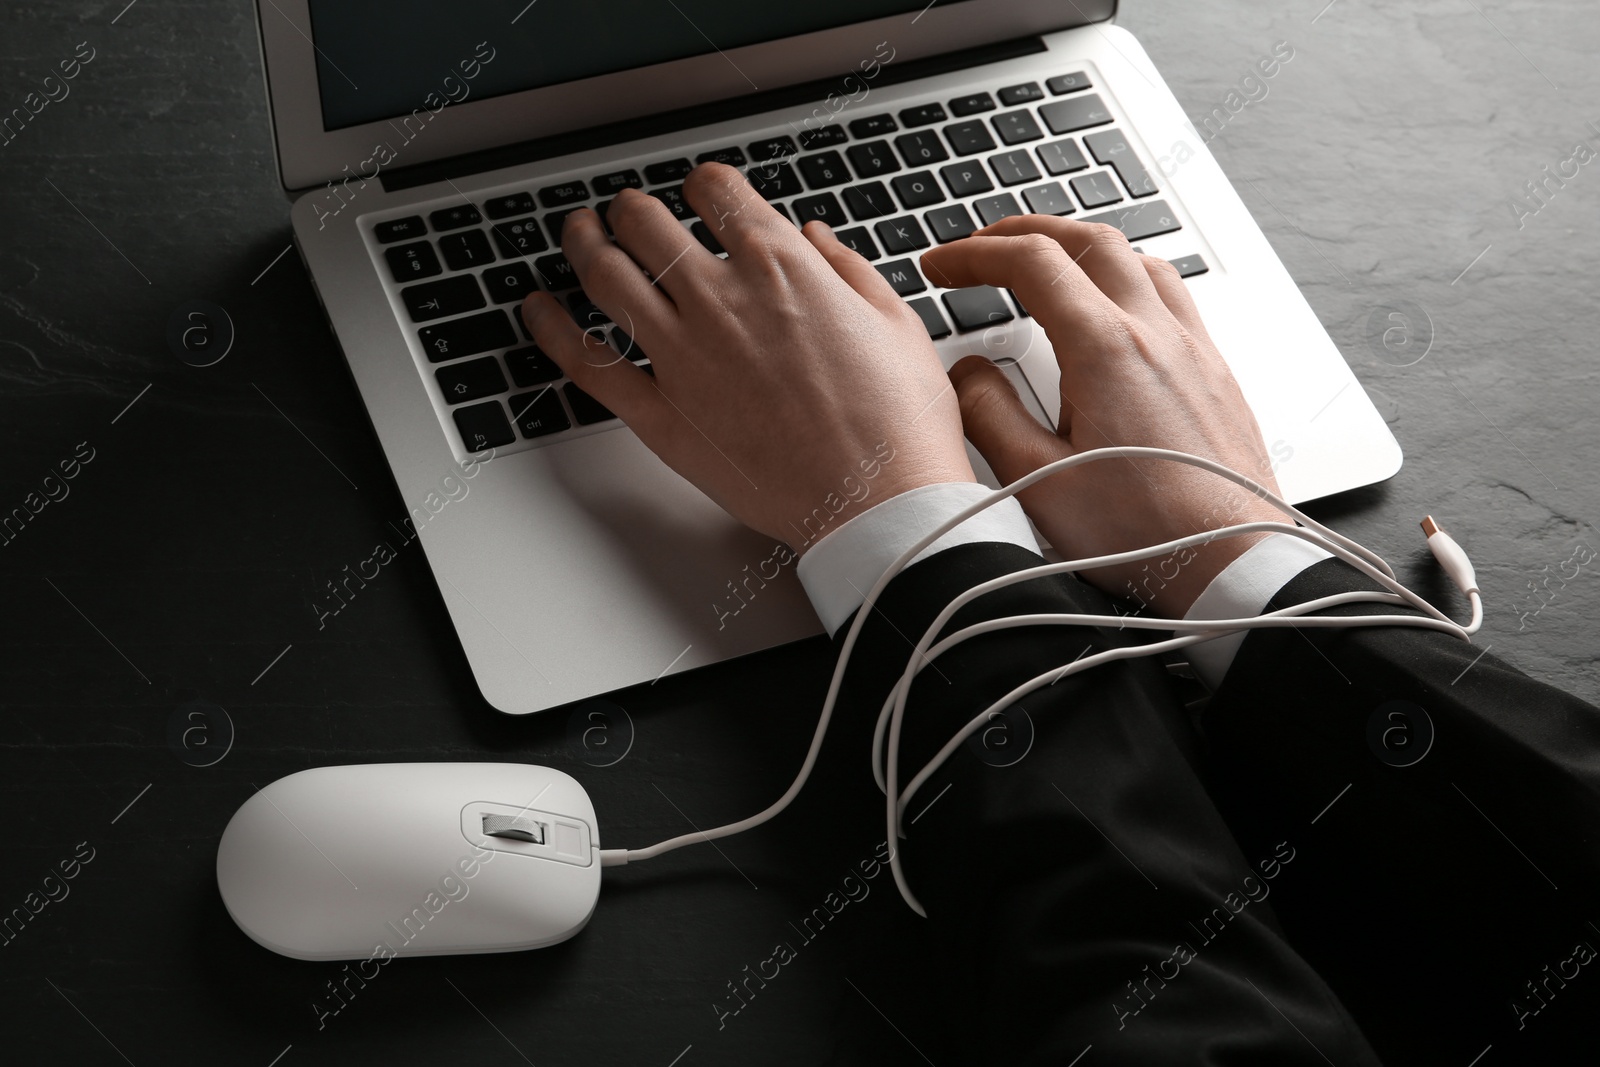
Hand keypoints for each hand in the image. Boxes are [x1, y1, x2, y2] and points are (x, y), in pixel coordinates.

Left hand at [519, 163, 973, 551]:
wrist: (880, 504)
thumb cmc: (899, 424)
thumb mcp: (896, 322)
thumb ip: (846, 269)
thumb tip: (814, 237)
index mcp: (780, 266)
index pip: (715, 191)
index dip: (703, 184)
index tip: (702, 193)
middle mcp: (720, 299)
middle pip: (647, 223)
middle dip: (635, 207)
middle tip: (631, 211)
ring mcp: (681, 356)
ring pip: (606, 276)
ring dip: (585, 242)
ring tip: (581, 231)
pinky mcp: (660, 416)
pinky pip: (587, 364)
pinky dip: (552, 329)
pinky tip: (537, 307)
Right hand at [920, 217, 1284, 616]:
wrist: (1236, 565)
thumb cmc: (1144, 535)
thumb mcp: (1037, 482)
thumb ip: (990, 414)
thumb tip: (965, 371)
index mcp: (1105, 350)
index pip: (1032, 263)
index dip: (975, 254)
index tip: (942, 265)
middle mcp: (1156, 334)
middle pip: (1089, 240)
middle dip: (1027, 231)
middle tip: (985, 247)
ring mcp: (1194, 350)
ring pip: (1139, 259)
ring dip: (1084, 248)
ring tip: (1049, 265)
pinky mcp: (1216, 374)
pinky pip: (1173, 297)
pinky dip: (1129, 280)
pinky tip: (1116, 313)